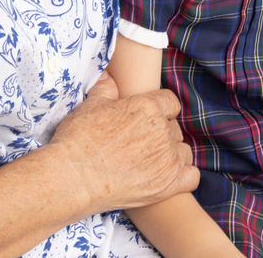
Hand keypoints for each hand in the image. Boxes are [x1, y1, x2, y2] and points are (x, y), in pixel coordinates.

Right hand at [47, 71, 198, 214]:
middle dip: (161, 133)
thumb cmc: (78, 139)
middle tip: (140, 143)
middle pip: (174, 128)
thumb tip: (109, 77)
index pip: (170, 102)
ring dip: (171, 155)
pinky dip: (182, 177)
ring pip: (183, 152)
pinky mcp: (167, 185)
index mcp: (148, 107)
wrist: (71, 177)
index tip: (148, 119)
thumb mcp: (90, 105)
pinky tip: (166, 176)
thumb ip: (106, 88)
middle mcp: (162, 131)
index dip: (160, 109)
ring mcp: (166, 160)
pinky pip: (191, 177)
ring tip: (150, 161)